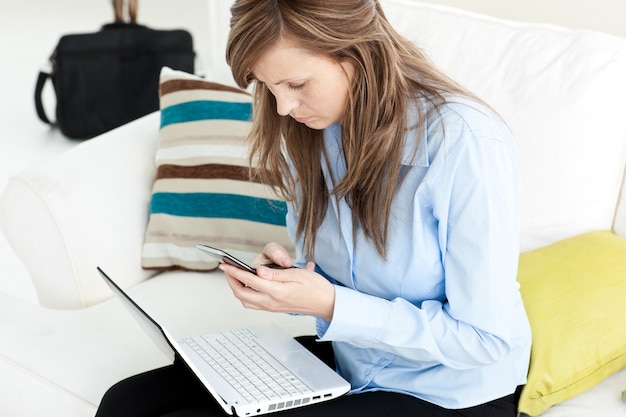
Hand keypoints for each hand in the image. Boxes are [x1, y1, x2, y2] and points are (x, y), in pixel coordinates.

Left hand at [220, 243, 335, 321]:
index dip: (235, 272)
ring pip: (245, 301)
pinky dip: (245, 294)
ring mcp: (272, 307)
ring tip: (234, 275)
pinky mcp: (273, 308)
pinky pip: (253, 304)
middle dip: (231, 281)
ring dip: (237, 288)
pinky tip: (247, 285)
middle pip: (242, 294)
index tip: (225, 265)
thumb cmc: (315, 287)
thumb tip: (258, 271)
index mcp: (277, 292)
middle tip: (227, 269)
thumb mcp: (298, 274)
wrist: (326, 303)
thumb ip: (276, 274)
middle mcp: (271, 302)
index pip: (249, 280)